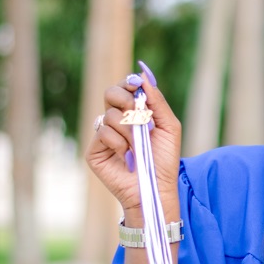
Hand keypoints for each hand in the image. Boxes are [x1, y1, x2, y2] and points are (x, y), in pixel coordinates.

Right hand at [85, 68, 181, 216]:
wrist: (156, 187)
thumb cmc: (165, 160)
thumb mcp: (169, 127)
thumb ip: (157, 102)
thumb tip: (143, 76)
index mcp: (134, 113)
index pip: (125, 88)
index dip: (129, 83)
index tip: (136, 86)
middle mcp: (117, 121)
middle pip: (110, 93)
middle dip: (126, 100)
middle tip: (138, 115)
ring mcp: (104, 135)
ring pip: (110, 115)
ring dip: (129, 130)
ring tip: (138, 147)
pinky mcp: (95, 150)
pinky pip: (103, 132)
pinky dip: (119, 143)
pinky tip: (127, 156)